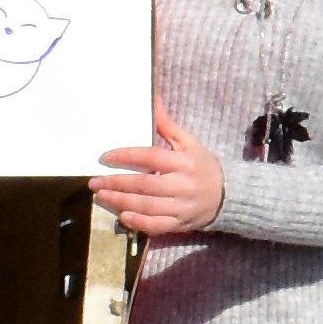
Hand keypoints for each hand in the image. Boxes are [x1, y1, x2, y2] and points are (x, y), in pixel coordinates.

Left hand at [89, 130, 223, 238]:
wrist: (228, 195)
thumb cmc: (202, 165)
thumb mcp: (189, 143)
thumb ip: (167, 124)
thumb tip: (152, 97)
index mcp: (184, 162)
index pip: (151, 157)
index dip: (127, 157)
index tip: (105, 157)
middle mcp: (183, 185)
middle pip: (145, 184)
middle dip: (117, 183)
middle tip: (94, 181)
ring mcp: (181, 207)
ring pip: (148, 206)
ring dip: (122, 201)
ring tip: (101, 195)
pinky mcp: (180, 224)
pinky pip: (157, 225)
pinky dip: (139, 222)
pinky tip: (123, 216)